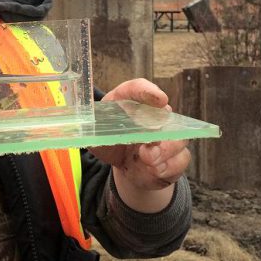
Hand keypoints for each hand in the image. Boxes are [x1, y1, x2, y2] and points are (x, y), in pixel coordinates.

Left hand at [89, 78, 190, 212]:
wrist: (124, 163)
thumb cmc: (108, 140)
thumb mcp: (95, 137)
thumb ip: (90, 135)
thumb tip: (80, 135)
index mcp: (127, 101)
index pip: (138, 88)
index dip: (148, 91)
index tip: (158, 99)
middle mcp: (152, 115)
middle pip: (165, 115)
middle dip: (160, 128)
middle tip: (150, 142)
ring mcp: (167, 135)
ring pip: (177, 140)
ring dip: (164, 151)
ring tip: (147, 160)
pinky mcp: (175, 157)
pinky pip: (179, 161)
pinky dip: (167, 168)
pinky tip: (152, 172)